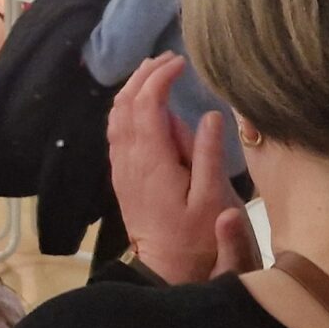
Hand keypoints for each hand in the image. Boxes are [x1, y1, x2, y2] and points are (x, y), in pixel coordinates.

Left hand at [105, 55, 256, 283]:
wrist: (164, 268)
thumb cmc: (194, 237)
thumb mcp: (212, 199)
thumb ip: (209, 155)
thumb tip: (209, 115)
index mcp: (151, 159)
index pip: (147, 104)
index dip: (161, 78)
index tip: (180, 63)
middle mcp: (129, 158)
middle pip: (126, 104)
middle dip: (144, 75)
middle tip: (168, 59)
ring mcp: (121, 167)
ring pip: (116, 116)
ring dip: (133, 89)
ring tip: (155, 72)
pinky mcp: (122, 175)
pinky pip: (117, 130)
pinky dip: (127, 107)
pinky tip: (142, 104)